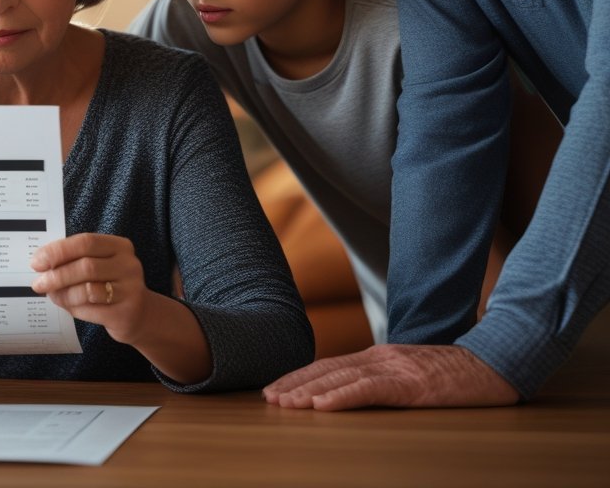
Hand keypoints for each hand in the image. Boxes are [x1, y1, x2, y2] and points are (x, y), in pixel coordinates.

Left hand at [30, 233, 151, 343]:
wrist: (138, 315)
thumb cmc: (109, 285)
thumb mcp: (97, 266)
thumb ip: (73, 261)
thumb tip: (41, 265)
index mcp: (119, 246)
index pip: (85, 242)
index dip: (58, 251)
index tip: (37, 262)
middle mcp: (129, 264)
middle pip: (85, 266)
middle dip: (56, 275)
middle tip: (38, 284)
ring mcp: (131, 289)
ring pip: (86, 290)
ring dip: (63, 294)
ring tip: (53, 296)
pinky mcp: (126, 313)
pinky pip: (91, 309)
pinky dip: (74, 308)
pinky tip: (70, 307)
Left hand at [263, 344, 520, 409]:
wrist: (496, 363)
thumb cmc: (456, 375)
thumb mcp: (412, 374)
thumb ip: (384, 379)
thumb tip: (353, 392)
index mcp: (379, 357)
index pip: (329, 365)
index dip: (299, 377)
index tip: (274, 389)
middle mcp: (380, 358)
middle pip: (328, 370)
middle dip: (294, 384)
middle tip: (267, 398)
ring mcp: (395, 368)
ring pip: (342, 378)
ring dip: (309, 391)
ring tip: (284, 403)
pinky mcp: (412, 384)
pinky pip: (370, 390)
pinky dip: (342, 397)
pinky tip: (322, 406)